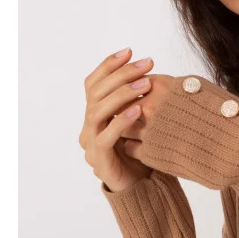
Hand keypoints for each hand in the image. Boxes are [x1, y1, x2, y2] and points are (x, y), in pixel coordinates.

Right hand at [79, 48, 159, 192]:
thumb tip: (150, 70)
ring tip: (146, 83)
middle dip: (121, 74)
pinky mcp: (100, 161)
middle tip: (146, 63)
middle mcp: (88, 127)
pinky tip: (139, 110)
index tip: (130, 51)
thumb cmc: (143, 150)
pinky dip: (121, 120)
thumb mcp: (141, 120)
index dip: (109, 65)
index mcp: (94, 114)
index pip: (93, 83)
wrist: (142, 186)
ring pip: (97, 111)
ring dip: (122, 94)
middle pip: (96, 93)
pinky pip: (106, 137)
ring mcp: (90, 144)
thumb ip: (138, 98)